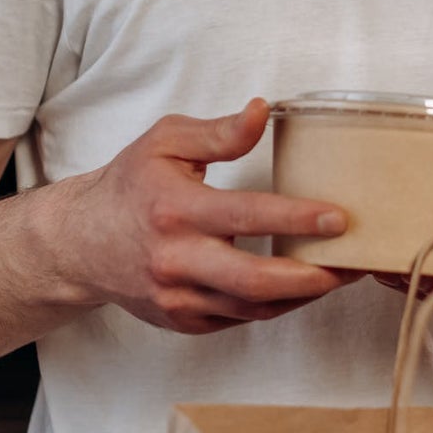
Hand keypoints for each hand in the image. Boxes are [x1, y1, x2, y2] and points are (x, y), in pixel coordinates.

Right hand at [65, 98, 361, 334]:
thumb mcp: (166, 143)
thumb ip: (218, 132)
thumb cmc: (130, 186)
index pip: (246, 216)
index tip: (339, 218)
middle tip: (353, 264)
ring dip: (302, 296)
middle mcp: (175, 260)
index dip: (297, 219)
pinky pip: (239, 320)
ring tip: (340, 275)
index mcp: (175, 211)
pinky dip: (274, 306)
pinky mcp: (182, 321)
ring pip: (252, 308)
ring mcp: (177, 297)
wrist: (80, 244)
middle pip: (253, 281)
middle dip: (311, 277)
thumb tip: (262, 112)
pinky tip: (301, 288)